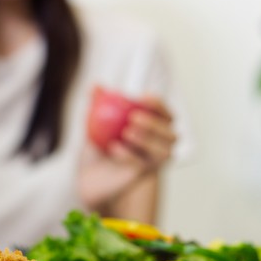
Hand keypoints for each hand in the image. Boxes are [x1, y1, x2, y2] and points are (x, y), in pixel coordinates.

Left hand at [78, 95, 175, 209]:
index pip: (165, 113)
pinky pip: (143, 164)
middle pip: (170, 133)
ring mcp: (155, 162)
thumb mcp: (93, 122)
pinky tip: (114, 147)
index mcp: (154, 126)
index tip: (143, 97)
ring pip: (164, 151)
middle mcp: (161, 144)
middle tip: (134, 117)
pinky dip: (129, 155)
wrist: (89, 175)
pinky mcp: (143, 175)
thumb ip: (97, 103)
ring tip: (126, 132)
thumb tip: (96, 85)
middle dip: (155, 123)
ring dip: (147, 140)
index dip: (158, 104)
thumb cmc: (98, 145)